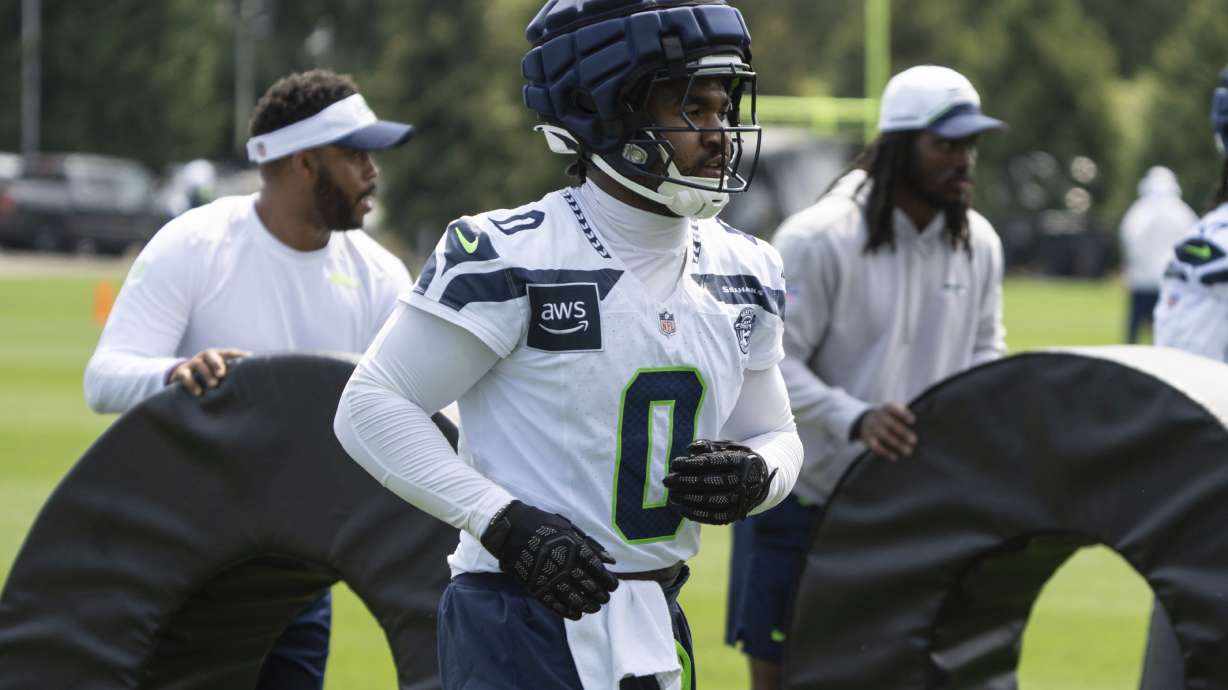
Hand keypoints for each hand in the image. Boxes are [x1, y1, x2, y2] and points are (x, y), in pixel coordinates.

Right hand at [168, 348, 249, 395]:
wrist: (183, 379)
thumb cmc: (210, 377)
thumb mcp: (220, 373)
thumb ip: (233, 374)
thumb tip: (256, 377)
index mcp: (217, 355)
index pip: (229, 352)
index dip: (239, 355)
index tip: (249, 359)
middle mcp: (204, 357)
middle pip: (211, 354)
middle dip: (217, 363)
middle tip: (222, 374)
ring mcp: (191, 364)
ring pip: (199, 364)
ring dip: (206, 374)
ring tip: (213, 385)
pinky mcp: (181, 373)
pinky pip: (185, 375)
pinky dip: (191, 383)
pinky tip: (198, 393)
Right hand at [480, 500, 618, 619]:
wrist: (512, 530)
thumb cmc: (544, 526)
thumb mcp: (569, 529)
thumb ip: (591, 546)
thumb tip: (610, 561)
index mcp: (575, 549)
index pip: (598, 570)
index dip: (608, 581)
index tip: (613, 586)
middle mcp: (564, 565)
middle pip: (588, 586)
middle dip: (600, 595)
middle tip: (604, 599)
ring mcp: (549, 578)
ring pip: (573, 598)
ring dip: (587, 605)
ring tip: (593, 608)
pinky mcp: (536, 587)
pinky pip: (554, 604)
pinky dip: (567, 611)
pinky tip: (576, 614)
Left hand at [663, 440, 775, 524]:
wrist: (759, 480)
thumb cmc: (735, 461)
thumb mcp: (726, 448)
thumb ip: (707, 446)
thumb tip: (689, 449)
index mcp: (740, 461)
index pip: (712, 462)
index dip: (691, 464)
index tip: (674, 464)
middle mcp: (743, 481)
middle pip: (710, 482)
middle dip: (685, 482)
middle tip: (666, 481)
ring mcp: (741, 499)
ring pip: (712, 500)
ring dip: (688, 499)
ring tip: (671, 495)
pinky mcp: (736, 514)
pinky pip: (715, 516)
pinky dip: (697, 514)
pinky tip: (682, 509)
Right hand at [854, 404, 916, 460]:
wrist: (864, 421)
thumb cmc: (888, 418)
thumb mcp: (893, 413)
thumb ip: (904, 416)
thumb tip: (923, 428)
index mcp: (886, 409)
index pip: (893, 408)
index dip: (903, 414)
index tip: (913, 421)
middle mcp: (878, 417)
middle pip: (890, 423)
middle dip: (902, 432)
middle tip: (914, 440)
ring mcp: (872, 428)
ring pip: (884, 435)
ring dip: (897, 443)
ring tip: (908, 451)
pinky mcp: (868, 439)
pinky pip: (876, 446)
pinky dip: (885, 452)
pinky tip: (895, 457)